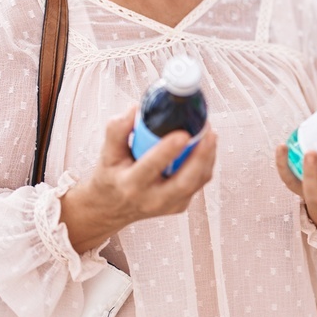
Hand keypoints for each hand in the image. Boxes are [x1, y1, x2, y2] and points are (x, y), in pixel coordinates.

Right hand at [61, 105, 216, 252]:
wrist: (112, 208)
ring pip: (197, 182)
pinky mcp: (180, 205)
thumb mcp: (107, 154)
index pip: (150, 167)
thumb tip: (136, 108)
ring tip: (209, 132)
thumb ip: (117, 130)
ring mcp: (169, 205)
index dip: (167, 151)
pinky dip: (206, 162)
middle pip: (184, 182)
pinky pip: (199, 182)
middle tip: (208, 132)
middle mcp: (151, 199)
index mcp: (130, 185)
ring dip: (207, 156)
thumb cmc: (112, 176)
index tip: (182, 133)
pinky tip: (205, 144)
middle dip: (201, 156)